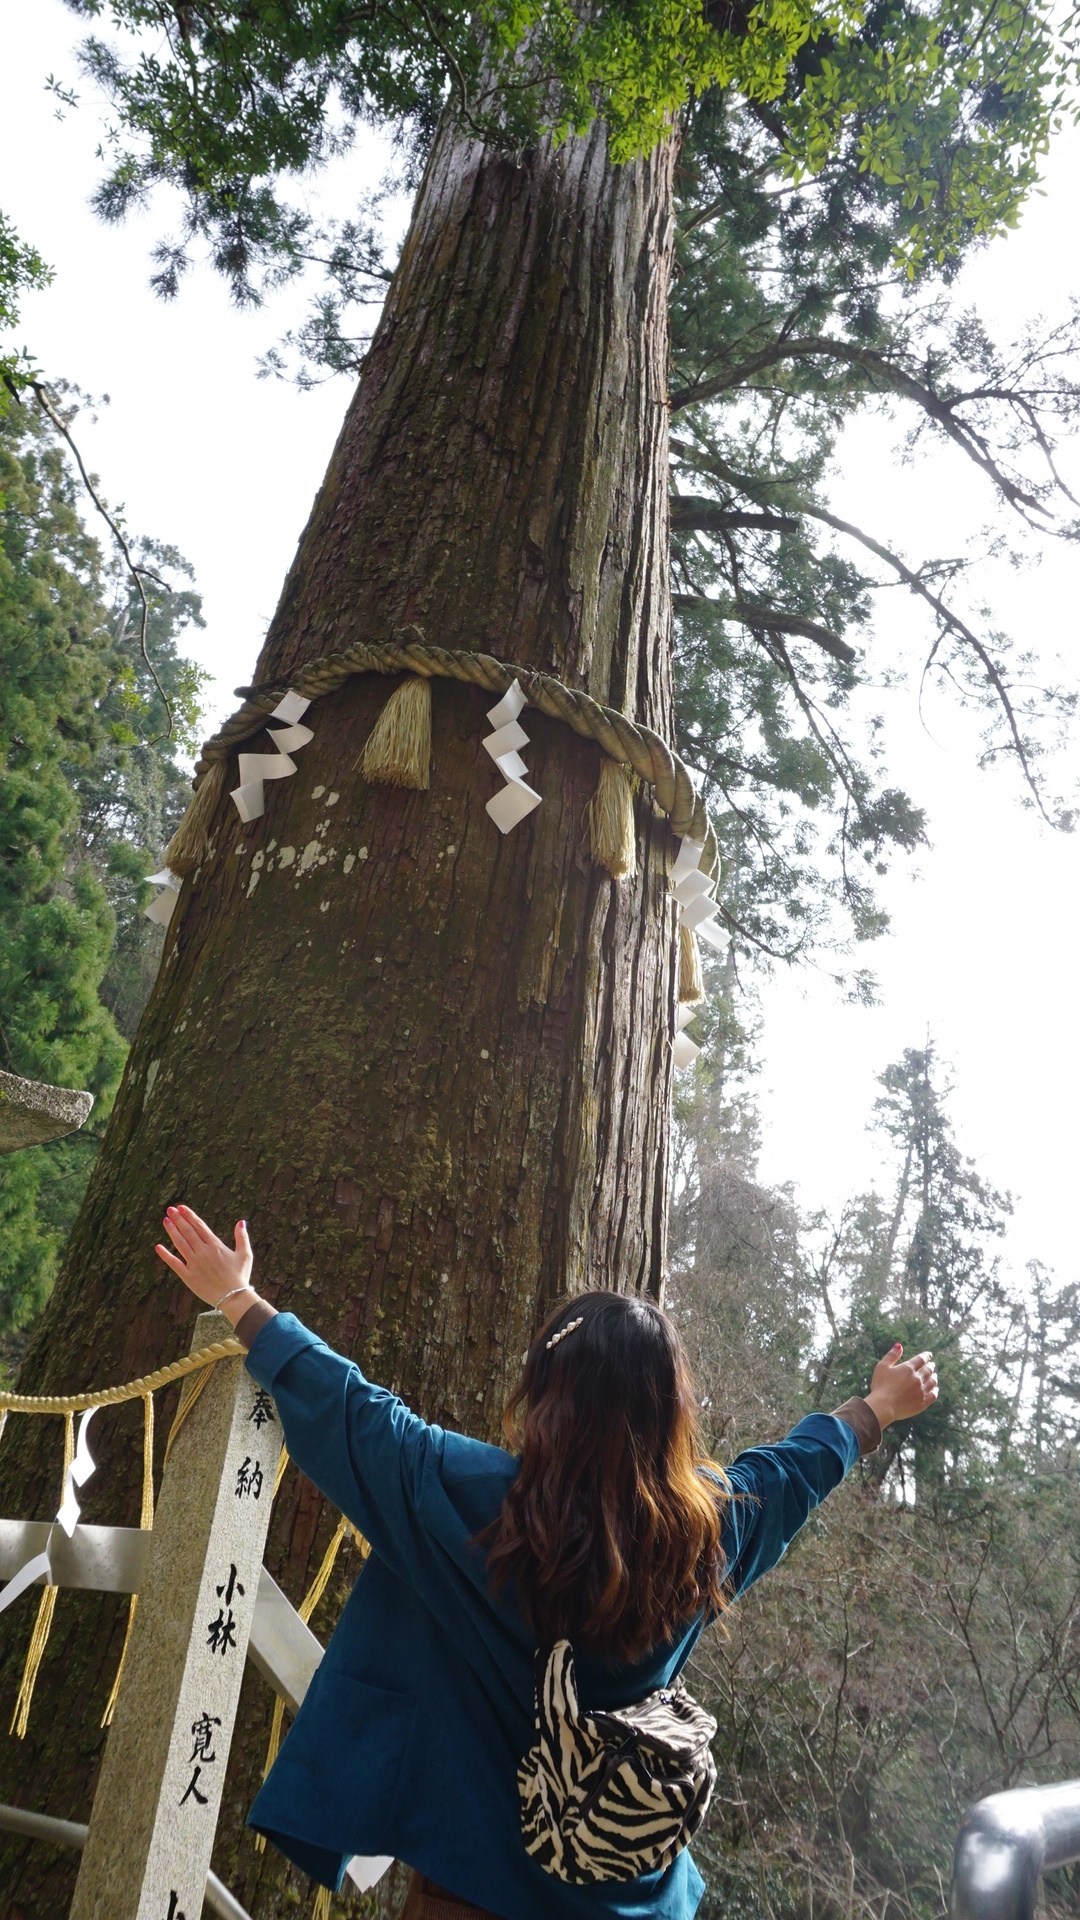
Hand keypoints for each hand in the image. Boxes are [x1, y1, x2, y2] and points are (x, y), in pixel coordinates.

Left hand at [155, 1204, 254, 1323]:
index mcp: (215, 1245)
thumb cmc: (240, 1276)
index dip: (189, 1216)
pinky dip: (166, 1255)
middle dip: (178, 1219)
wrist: (233, 1297)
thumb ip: (242, 1237)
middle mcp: (203, 1252)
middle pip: (188, 1232)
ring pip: (180, 1244)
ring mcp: (194, 1264)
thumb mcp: (245, 1255)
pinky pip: (174, 1263)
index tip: (181, 1207)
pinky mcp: (188, 1276)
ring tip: (165, 1220)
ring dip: (172, 1231)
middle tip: (170, 1209)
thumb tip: (241, 1222)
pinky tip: (158, 1247)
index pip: (199, 1226)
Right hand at [865, 1344, 937, 1430]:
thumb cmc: (880, 1386)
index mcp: (908, 1368)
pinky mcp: (922, 1403)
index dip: (926, 1356)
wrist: (883, 1406)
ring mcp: (921, 1391)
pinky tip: (935, 1389)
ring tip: (934, 1375)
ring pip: (932, 1382)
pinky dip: (935, 1391)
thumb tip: (899, 1345)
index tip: (929, 1355)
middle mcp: (917, 1379)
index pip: (921, 1359)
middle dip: (931, 1366)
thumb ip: (891, 1356)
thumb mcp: (882, 1367)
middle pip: (928, 1370)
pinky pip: (933, 1395)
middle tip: (932, 1365)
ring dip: (934, 1377)